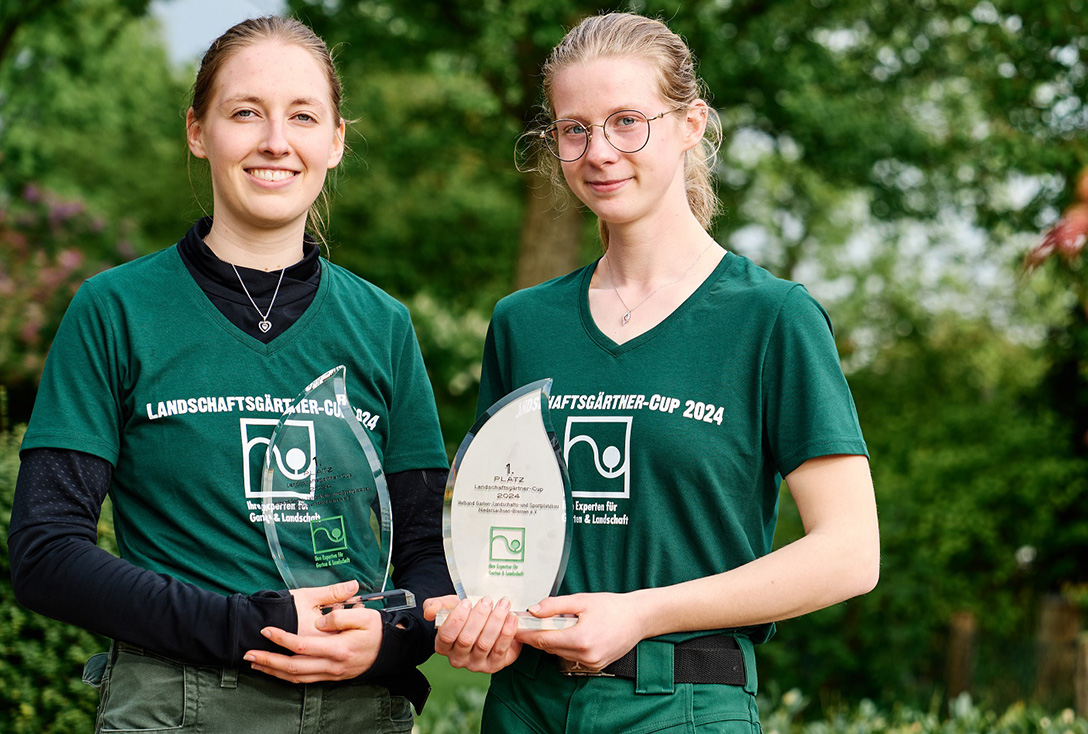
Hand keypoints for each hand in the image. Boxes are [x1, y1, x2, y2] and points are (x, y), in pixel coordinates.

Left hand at [243, 580, 384, 682]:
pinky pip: (304, 680)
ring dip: (273, 672)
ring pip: (296, 677)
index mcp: (338, 648)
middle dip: (268, 661)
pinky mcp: (331, 677)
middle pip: (293, 666)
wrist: (391, 650)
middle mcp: (332, 665)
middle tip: (248, 654)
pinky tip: (276, 671)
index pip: (303, 645)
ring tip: (255, 664)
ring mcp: (331, 674)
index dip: (281, 639)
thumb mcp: (365, 616)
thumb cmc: (377, 630)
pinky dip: (286, 677)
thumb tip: (319, 622)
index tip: (266, 630)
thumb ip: (340, 616)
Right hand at [423, 595, 520, 673]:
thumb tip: (429, 611)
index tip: (467, 602)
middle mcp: (458, 658)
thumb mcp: (452, 607)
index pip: (446, 635)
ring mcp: (476, 664)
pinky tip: (511, 617)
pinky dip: (507, 631)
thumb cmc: (469, 615)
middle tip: (487, 600)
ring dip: (495, 621)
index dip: (456, 618)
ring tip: (502, 604)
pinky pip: (501, 649)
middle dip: (478, 617)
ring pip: (484, 644)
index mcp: (443, 645)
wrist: (490, 623)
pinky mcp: (494, 665)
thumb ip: (437, 606)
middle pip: (466, 639)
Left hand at [516, 592, 643, 670]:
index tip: (514, 627)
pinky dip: (565, 646)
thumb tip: (533, 610)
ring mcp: (591, 663)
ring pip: (558, 653)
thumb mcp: (582, 600)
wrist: (638, 618)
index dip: (526, 633)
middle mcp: (586, 656)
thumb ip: (555, 606)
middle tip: (526, 622)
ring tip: (547, 624)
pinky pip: (571, 656)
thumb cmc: (612, 607)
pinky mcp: (595, 666)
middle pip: (549, 648)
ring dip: (551, 640)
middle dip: (537, 635)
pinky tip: (567, 633)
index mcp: (581, 639)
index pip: (543, 639)